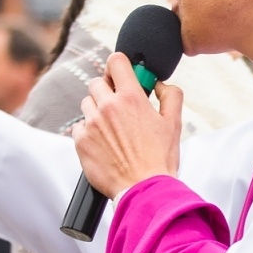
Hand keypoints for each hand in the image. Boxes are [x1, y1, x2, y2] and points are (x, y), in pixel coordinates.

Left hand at [72, 53, 182, 198]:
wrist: (144, 190)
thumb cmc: (159, 160)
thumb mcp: (174, 123)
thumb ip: (171, 96)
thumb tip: (160, 85)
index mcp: (131, 98)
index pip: (116, 61)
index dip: (119, 65)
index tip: (122, 74)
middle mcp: (108, 107)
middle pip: (97, 82)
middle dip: (107, 90)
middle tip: (118, 105)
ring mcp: (92, 124)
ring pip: (87, 104)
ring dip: (97, 111)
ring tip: (112, 129)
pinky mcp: (81, 142)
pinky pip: (79, 127)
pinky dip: (88, 132)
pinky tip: (103, 144)